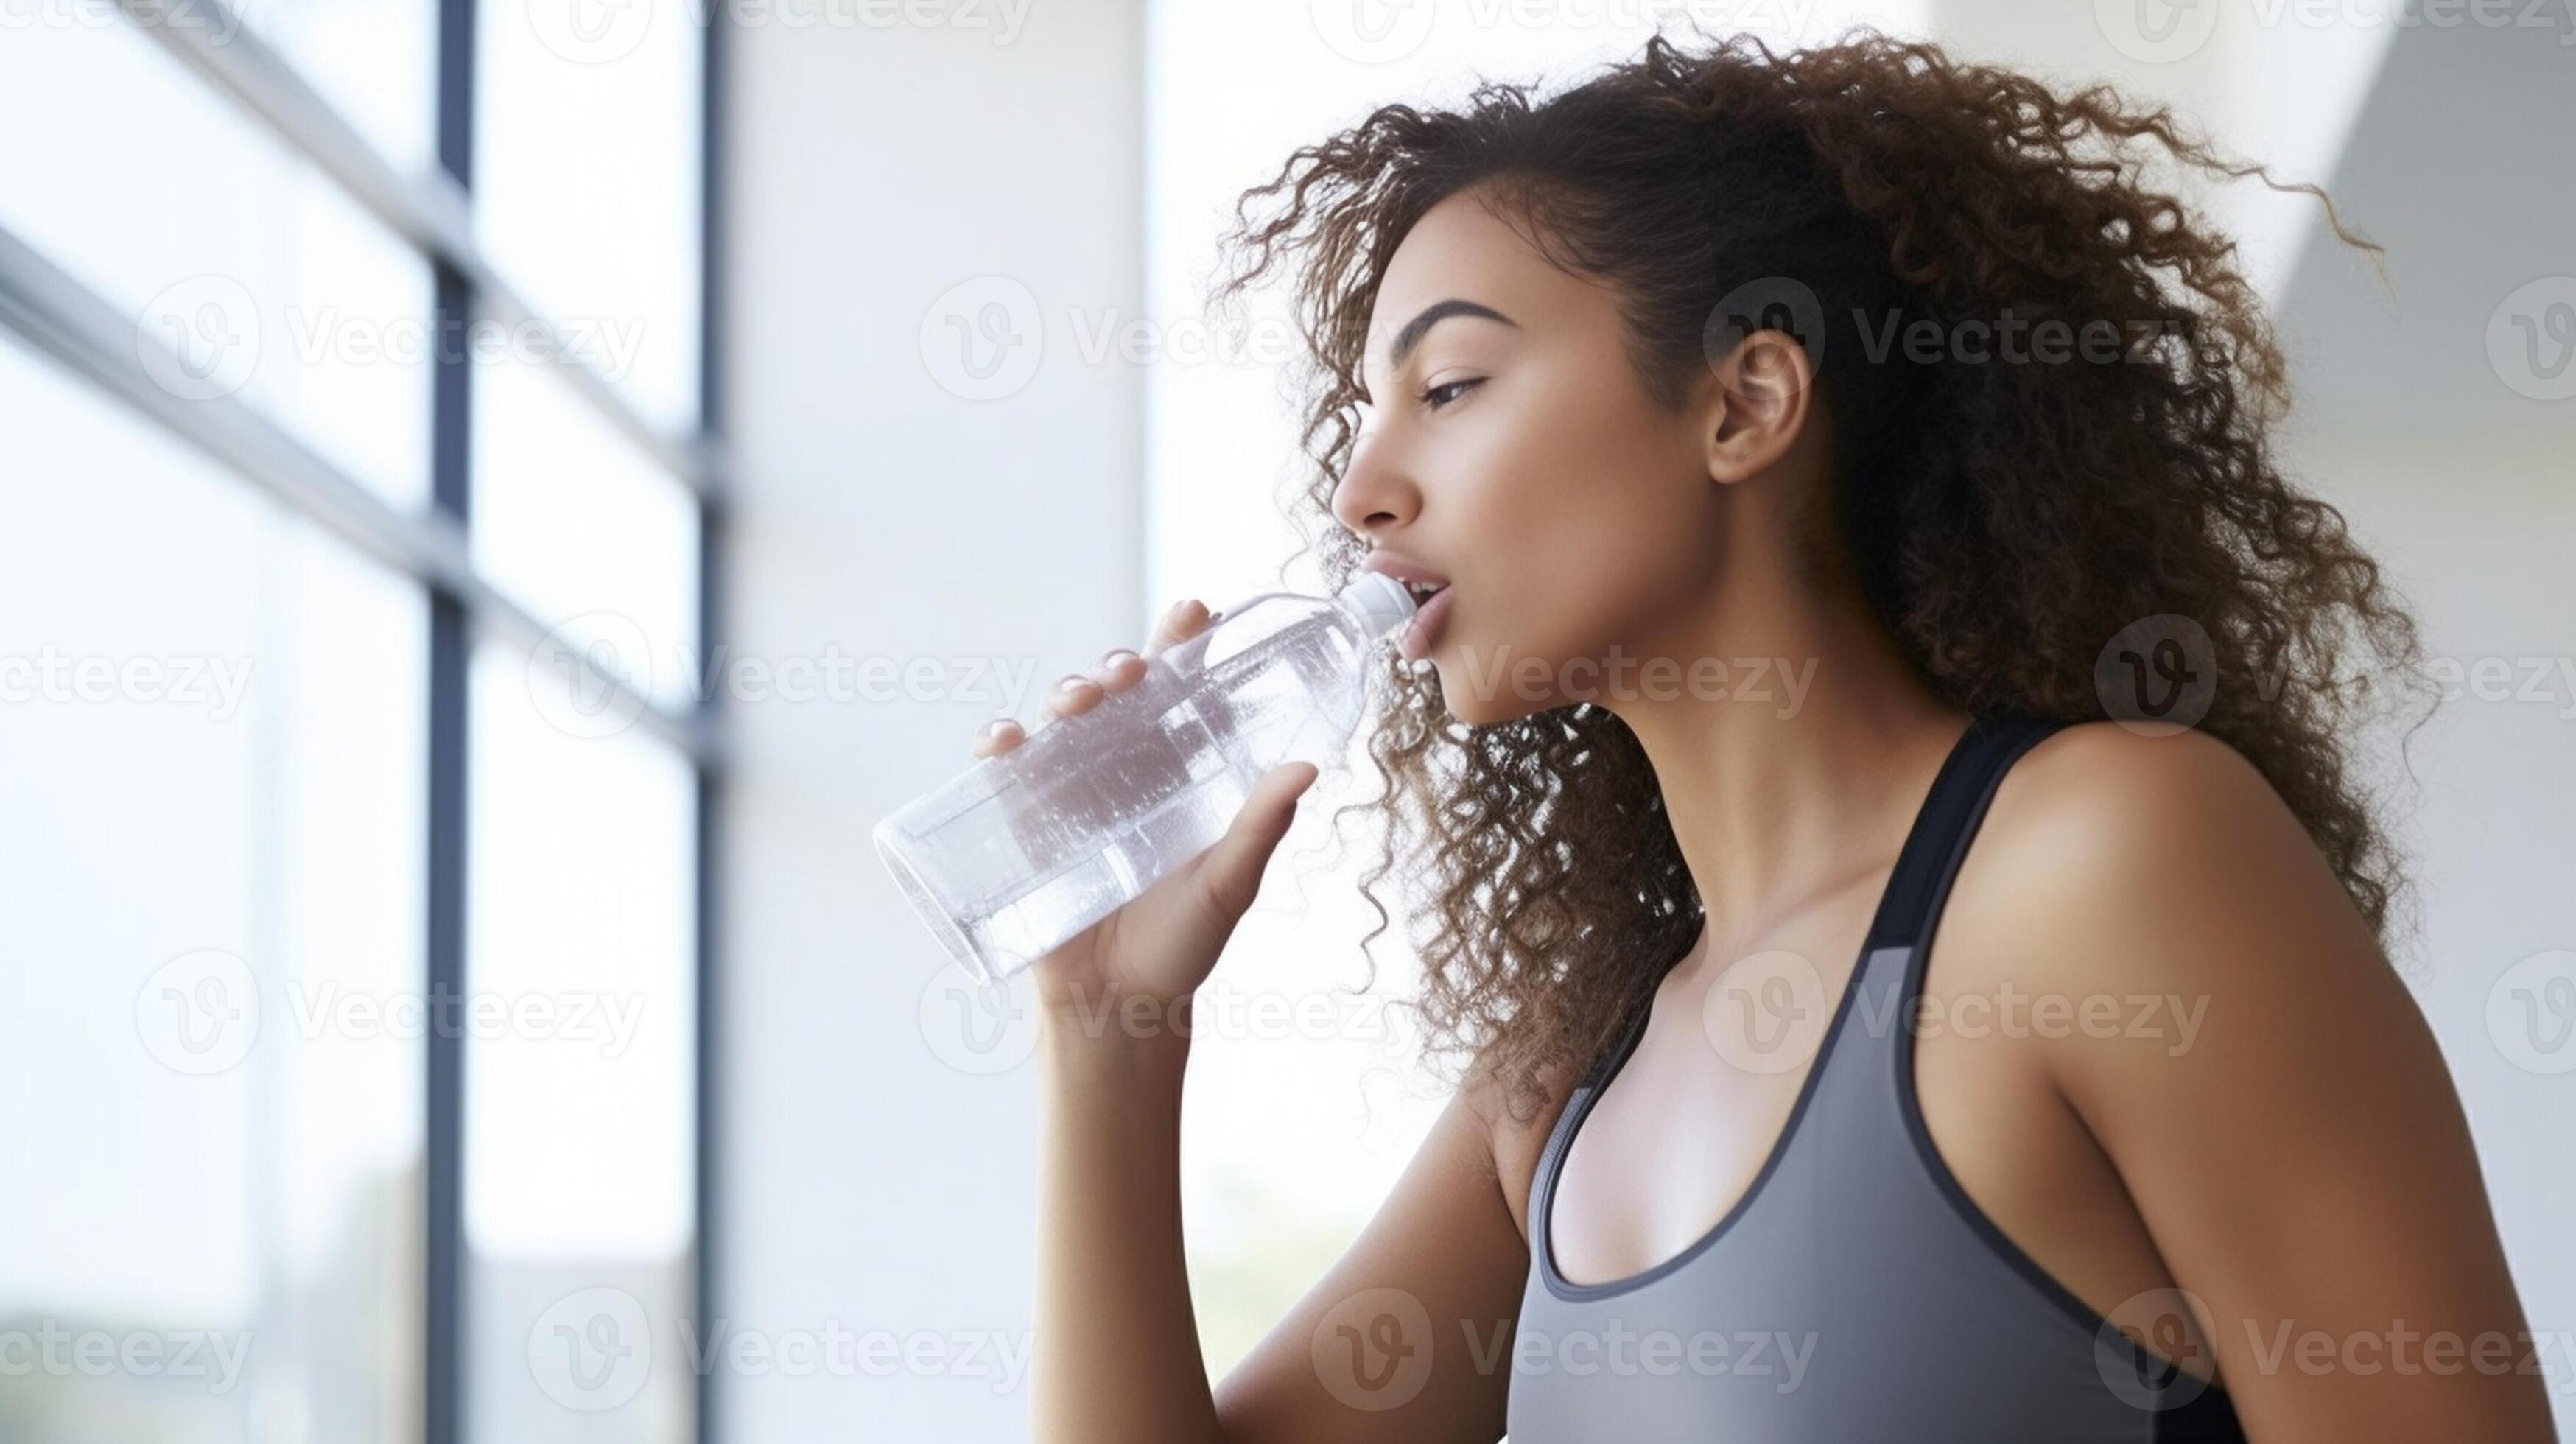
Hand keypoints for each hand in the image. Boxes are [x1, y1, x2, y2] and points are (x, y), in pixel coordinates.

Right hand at [971, 598, 1320, 1022]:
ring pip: (1061, 723)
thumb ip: (1260, 828)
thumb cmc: (1181, 949)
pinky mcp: (1028, 827)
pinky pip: (1006, 773)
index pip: (1180, 697)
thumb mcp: (1228, 885)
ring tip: (1077, 702)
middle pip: (1116, 698)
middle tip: (1131, 672)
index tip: (1193, 610)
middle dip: (1118, 668)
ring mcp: (1071, 797)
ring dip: (1063, 696)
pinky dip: (999, 746)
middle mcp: (1124, 775)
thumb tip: (1306, 767)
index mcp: (1177, 776)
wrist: (1118, 1010)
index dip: (1181, 647)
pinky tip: (1004, 740)